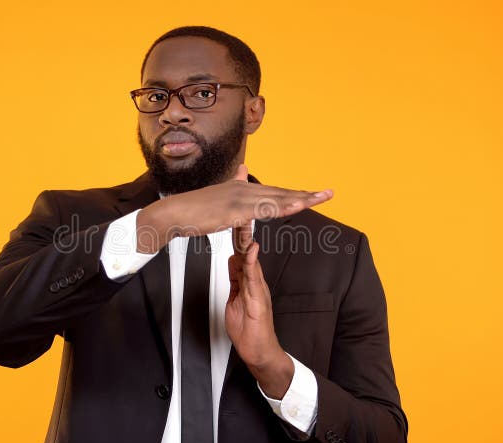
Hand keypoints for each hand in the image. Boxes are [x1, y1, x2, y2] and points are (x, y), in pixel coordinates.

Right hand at [136, 164, 332, 252]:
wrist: (173, 213)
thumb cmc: (193, 210)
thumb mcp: (218, 196)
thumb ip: (233, 185)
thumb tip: (243, 170)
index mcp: (241, 188)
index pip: (274, 191)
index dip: (295, 193)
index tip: (314, 194)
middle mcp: (243, 189)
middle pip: (280, 192)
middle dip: (305, 194)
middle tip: (328, 194)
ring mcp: (238, 198)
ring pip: (275, 199)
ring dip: (299, 200)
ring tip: (318, 199)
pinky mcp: (232, 210)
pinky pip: (261, 210)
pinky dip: (279, 208)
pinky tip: (292, 209)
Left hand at [226, 200, 293, 398]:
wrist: (259, 351)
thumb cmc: (249, 327)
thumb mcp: (237, 296)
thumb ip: (237, 276)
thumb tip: (233, 259)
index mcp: (249, 276)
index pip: (242, 245)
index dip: (236, 225)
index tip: (231, 207)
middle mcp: (255, 277)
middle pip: (248, 245)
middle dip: (245, 223)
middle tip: (241, 201)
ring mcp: (258, 287)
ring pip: (252, 257)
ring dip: (248, 237)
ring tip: (245, 217)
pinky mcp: (258, 299)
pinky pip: (254, 278)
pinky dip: (251, 263)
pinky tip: (250, 250)